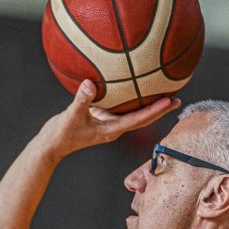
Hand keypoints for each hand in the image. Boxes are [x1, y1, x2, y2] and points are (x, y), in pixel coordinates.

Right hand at [38, 80, 180, 158]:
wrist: (51, 145)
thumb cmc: (61, 134)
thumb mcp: (71, 116)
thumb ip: (81, 100)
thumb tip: (89, 83)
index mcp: (113, 130)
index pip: (140, 119)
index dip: (156, 110)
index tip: (170, 101)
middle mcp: (115, 127)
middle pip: (144, 118)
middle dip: (161, 109)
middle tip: (177, 98)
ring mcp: (109, 123)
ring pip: (134, 113)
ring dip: (149, 105)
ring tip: (163, 93)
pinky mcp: (102, 118)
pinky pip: (120, 107)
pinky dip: (130, 99)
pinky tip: (131, 86)